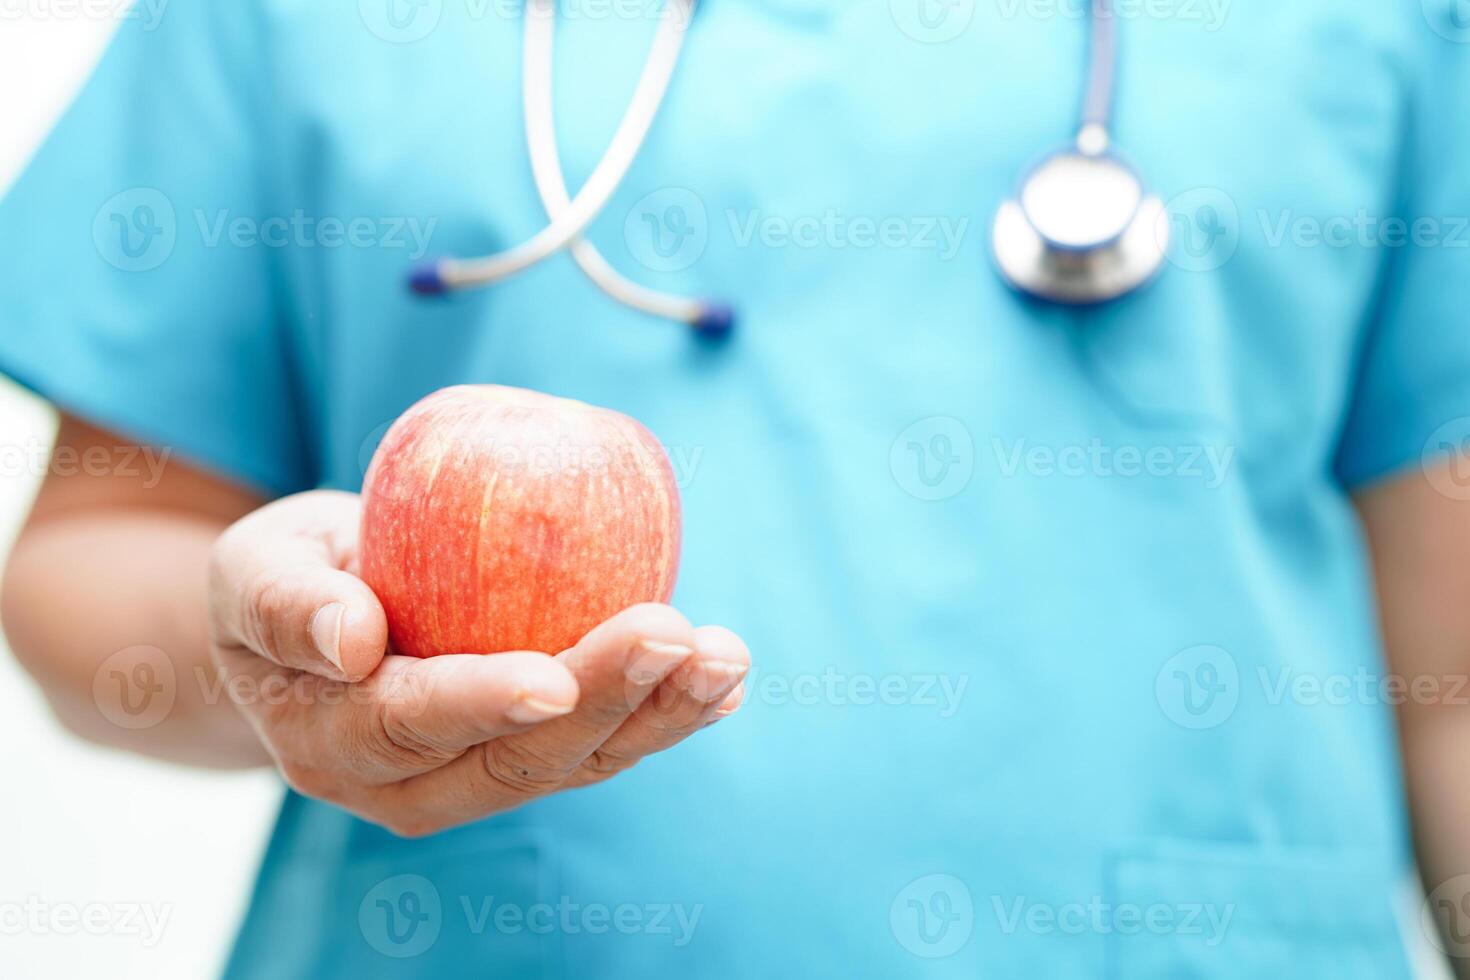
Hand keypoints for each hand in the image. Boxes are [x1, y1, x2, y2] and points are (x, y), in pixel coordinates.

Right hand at [207, 490, 747, 836]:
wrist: (325, 619)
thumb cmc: (289, 579)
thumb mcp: (253, 568)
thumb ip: (284, 601)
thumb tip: (351, 639)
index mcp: (332, 739)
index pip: (411, 725)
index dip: (482, 701)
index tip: (552, 675)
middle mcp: (410, 784)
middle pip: (517, 757)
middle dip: (604, 700)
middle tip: (675, 633)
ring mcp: (479, 778)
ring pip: (578, 762)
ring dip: (660, 714)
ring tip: (726, 659)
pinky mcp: (533, 754)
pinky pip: (605, 746)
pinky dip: (668, 715)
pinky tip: (724, 684)